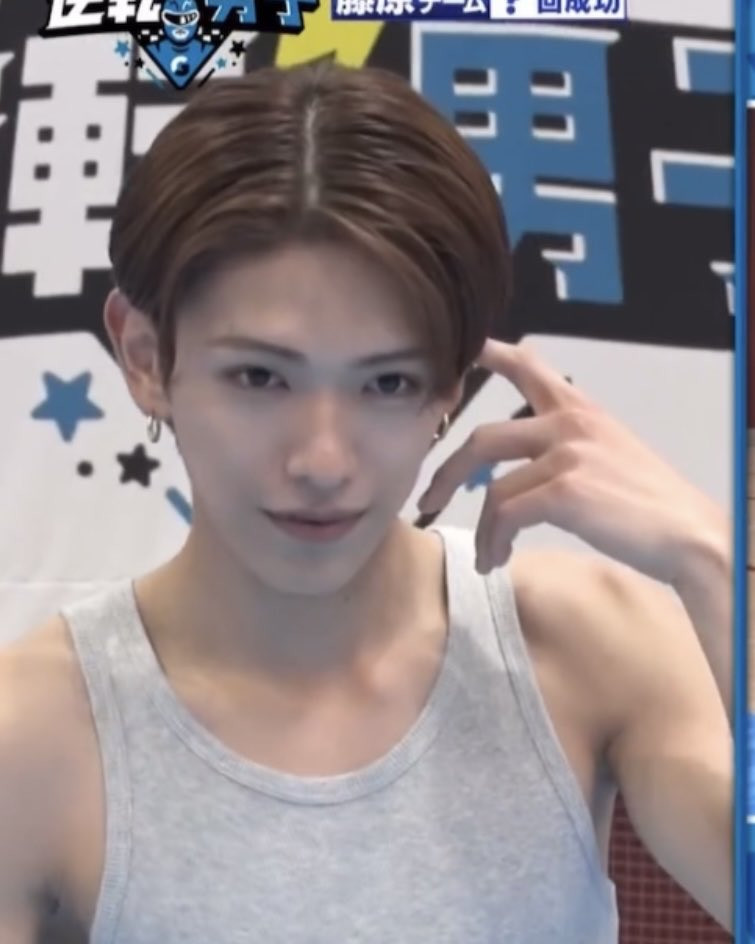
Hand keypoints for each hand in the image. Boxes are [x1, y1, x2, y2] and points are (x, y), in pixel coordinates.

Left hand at [418, 339, 726, 584]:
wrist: (688, 534)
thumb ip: (571, 438)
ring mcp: (566, 454)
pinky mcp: (564, 491)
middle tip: (430, 498)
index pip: (527, 367)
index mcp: (580, 410)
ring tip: (485, 555)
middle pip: (482, 439)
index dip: (489, 354)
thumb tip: (533, 444)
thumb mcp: (611, 450)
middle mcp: (569, 423)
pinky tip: (497, 560)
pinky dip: (494, 542)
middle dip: (447, 472)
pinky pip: (506, 515)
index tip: (462, 351)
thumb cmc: (648, 501)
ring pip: (492, 489)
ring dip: (481, 529)